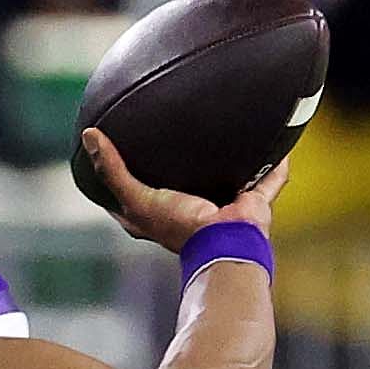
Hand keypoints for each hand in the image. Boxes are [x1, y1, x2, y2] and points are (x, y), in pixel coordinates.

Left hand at [78, 128, 283, 253]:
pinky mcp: (253, 201)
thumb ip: (111, 168)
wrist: (224, 241)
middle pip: (182, 182)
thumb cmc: (177, 225)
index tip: (123, 147)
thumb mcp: (135, 196)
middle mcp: (191, 210)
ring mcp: (224, 206)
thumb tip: (89, 133)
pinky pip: (268, 179)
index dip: (129, 172)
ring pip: (227, 177)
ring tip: (229, 126)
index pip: (137, 193)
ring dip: (230, 160)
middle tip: (177, 129)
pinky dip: (276, 165)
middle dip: (181, 162)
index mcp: (160, 215)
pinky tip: (280, 144)